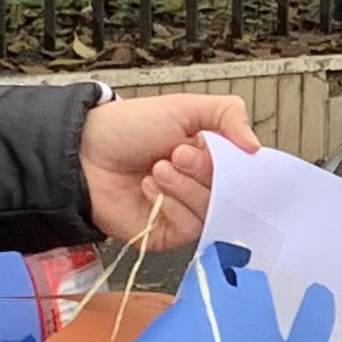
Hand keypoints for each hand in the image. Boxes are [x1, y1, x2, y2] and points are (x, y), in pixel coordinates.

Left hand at [78, 92, 262, 251]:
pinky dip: (172, 206)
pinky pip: (189, 228)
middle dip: (202, 171)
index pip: (244, 171)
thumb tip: (256, 147)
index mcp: (212, 157)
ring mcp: (185, 212)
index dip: (234, 163)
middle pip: (229, 193)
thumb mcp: (185, 107)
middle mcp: (202, 186)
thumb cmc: (129, 127)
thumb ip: (228, 114)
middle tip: (175, 154)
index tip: (212, 147)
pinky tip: (149, 188)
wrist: (84, 152)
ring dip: (183, 187)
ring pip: (210, 210)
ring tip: (156, 168)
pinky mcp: (167, 234)